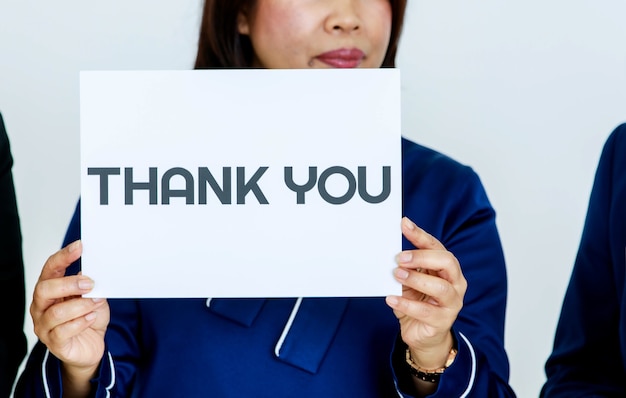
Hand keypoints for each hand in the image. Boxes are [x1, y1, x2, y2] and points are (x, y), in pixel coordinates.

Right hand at [30, 240, 109, 390]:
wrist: (91, 346)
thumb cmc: (89, 318)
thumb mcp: (94, 297)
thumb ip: (91, 286)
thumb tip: (92, 273)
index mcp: (49, 290)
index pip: (50, 269)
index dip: (63, 257)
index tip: (79, 246)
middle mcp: (41, 307)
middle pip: (44, 289)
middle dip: (69, 284)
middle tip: (91, 283)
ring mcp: (44, 326)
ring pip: (56, 312)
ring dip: (80, 305)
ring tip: (96, 302)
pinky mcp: (54, 343)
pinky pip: (63, 331)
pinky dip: (80, 322)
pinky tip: (92, 318)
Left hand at [386, 217, 466, 370]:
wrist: (423, 336)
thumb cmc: (417, 303)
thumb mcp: (410, 281)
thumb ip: (405, 268)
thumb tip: (389, 253)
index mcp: (447, 269)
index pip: (437, 247)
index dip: (420, 235)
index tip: (404, 224)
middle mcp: (455, 283)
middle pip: (447, 262)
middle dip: (422, 256)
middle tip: (399, 258)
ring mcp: (452, 303)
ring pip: (440, 287)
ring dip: (416, 279)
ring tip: (397, 275)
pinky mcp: (443, 321)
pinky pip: (426, 312)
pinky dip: (406, 304)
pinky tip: (391, 298)